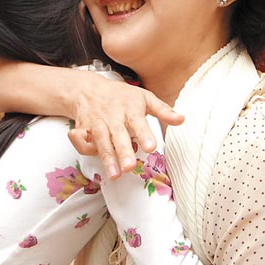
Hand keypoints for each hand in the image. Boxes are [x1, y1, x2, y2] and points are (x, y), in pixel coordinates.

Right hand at [67, 77, 183, 178]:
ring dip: (107, 158)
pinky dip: (86, 149)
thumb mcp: (144, 97)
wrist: (88, 89)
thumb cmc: (121, 96)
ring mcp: (96, 122)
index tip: (151, 147)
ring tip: (115, 175)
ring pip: (100, 141)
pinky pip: (82, 142)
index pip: (137, 121)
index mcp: (129, 108)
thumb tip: (182, 119)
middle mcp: (112, 116)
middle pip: (117, 135)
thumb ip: (162, 110)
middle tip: (130, 167)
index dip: (144, 134)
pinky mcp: (83, 129)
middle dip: (123, 151)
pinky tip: (97, 158)